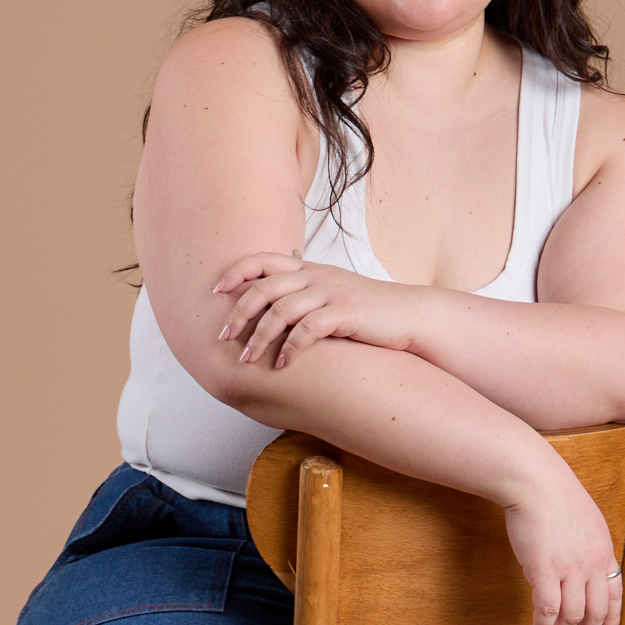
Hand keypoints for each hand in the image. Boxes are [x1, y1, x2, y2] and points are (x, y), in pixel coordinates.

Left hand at [213, 253, 415, 367]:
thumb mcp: (331, 296)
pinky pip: (309, 329)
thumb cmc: (367, 313)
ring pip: (281, 310)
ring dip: (260, 337)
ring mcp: (331, 293)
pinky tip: (283, 364)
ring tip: (247, 360)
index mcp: (309, 269)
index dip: (236, 273)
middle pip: (265, 287)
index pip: (263, 260)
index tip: (216, 291)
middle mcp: (316, 276)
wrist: (409, 315)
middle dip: (238, 314)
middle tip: (223, 338)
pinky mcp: (346, 313)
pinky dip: (292, 348)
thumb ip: (303, 297)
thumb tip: (271, 312)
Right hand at [502, 457, 622, 624]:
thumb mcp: (584, 520)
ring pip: (572, 616)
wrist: (535, 480)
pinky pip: (547, 611)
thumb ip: (585, 546)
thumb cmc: (552, 494)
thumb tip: (573, 569)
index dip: (614, 620)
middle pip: (598, 612)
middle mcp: (593, 563)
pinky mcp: (545, 571)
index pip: (617, 593)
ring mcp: (571, 568)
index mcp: (605, 550)